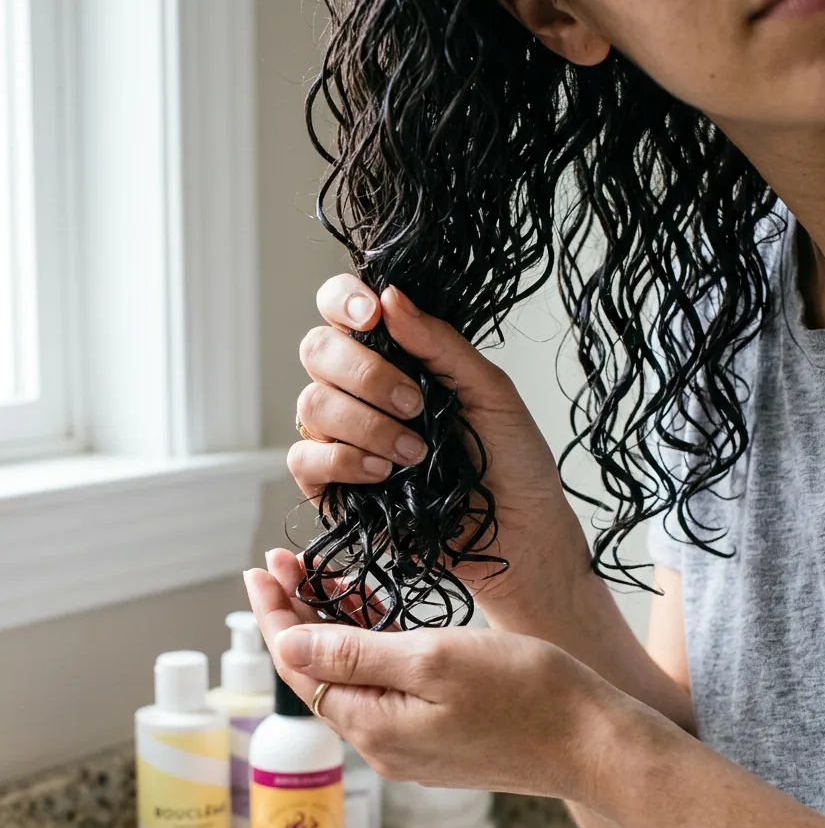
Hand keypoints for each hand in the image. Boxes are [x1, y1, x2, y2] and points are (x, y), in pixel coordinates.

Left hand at [244, 556, 610, 802]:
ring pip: (352, 679)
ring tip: (321, 578)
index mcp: (373, 726)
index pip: (298, 666)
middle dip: (297, 615)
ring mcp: (411, 745)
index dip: (274, 614)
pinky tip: (372, 617)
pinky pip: (384, 689)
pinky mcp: (438, 739)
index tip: (261, 568)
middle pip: (319, 672)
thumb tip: (288, 643)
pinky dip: (369, 648)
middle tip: (285, 562)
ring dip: (333, 628)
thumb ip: (356, 653)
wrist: (594, 744)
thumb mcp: (433, 659)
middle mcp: (383, 744)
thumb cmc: (525, 694)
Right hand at [290, 276, 589, 618]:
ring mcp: (341, 436)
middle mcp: (358, 390)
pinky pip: (304, 458)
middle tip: (416, 404)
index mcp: (394, 355)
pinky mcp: (331, 485)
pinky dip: (344, 460)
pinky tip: (384, 474)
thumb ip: (439, 343)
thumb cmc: (511, 460)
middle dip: (365, 374)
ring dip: (367, 425)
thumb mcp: (490, 391)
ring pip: (311, 405)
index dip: (344, 301)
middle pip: (316, 351)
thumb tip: (390, 295)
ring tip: (416, 453)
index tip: (372, 315)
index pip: (341, 309)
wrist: (517, 531)